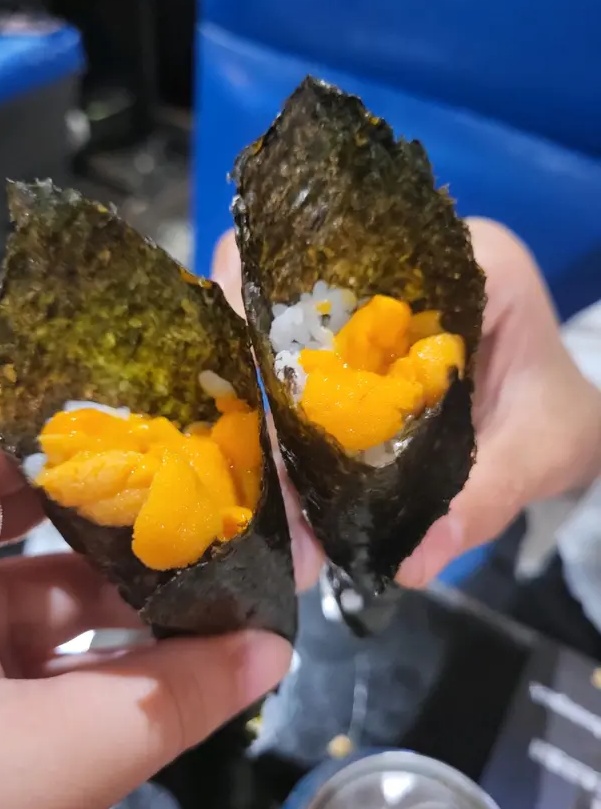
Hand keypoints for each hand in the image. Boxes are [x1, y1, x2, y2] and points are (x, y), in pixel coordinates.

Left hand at [0, 391, 293, 808]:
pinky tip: (185, 655)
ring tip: (231, 584)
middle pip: (37, 502)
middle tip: (227, 504)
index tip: (181, 435)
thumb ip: (167, 699)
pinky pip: (37, 640)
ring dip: (136, 590)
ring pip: (47, 579)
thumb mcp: (42, 761)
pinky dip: (104, 648)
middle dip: (137, 510)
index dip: (89, 423)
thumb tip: (274, 649)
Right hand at [212, 222, 600, 589]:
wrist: (568, 424)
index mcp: (465, 260)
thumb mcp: (540, 453)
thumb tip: (406, 560)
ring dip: (257, 397)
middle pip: (294, 281)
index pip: (357, 248)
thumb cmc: (562, 420)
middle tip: (240, 444)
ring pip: (281, 324)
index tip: (244, 364)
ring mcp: (374, 306)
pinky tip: (269, 475)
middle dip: (255, 358)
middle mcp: (406, 268)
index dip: (280, 294)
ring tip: (252, 479)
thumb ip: (483, 495)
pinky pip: (298, 366)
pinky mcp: (358, 345)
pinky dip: (276, 416)